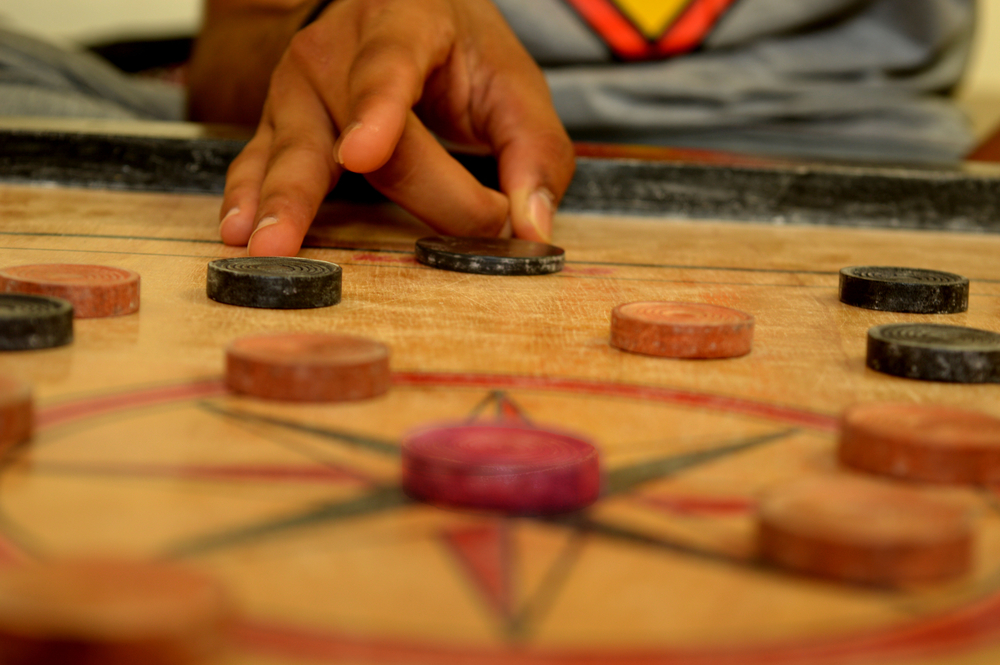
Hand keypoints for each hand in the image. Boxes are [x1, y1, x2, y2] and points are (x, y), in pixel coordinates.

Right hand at [212, 0, 575, 255]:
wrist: (399, 14)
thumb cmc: (458, 52)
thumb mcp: (513, 84)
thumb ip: (535, 152)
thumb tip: (530, 229)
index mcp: (402, 24)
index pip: (388, 68)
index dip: (377, 112)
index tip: (365, 154)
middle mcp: (336, 51)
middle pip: (350, 131)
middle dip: (377, 192)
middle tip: (357, 244)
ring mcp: (297, 87)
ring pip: (291, 149)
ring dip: (280, 200)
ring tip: (265, 245)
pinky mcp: (278, 122)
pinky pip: (257, 159)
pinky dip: (249, 195)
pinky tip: (238, 229)